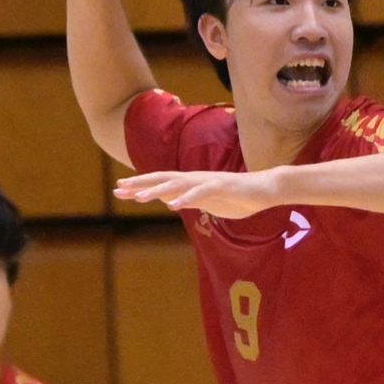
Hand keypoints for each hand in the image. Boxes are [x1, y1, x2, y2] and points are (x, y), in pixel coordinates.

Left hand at [113, 168, 281, 219]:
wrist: (264, 190)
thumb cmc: (238, 197)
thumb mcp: (208, 202)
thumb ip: (190, 201)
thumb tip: (173, 202)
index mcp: (191, 184)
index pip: (160, 183)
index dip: (140, 185)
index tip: (120, 190)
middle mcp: (195, 179)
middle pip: (162, 179)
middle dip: (140, 184)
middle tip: (118, 189)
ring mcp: (207, 182)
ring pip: (177, 184)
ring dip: (157, 190)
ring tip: (139, 198)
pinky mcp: (221, 187)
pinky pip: (200, 193)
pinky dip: (186, 198)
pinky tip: (172, 205)